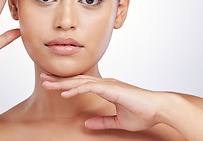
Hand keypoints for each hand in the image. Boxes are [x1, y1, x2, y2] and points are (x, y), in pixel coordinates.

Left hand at [41, 73, 164, 130]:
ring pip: (80, 82)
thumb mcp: (118, 121)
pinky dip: (76, 90)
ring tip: (47, 84)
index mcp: (106, 88)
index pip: (82, 84)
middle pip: (77, 80)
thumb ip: (102, 121)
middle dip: (59, 80)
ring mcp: (108, 84)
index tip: (53, 85)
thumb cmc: (143, 113)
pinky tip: (64, 93)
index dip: (66, 84)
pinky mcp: (112, 89)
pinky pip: (90, 88)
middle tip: (43, 78)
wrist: (159, 109)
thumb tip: (87, 124)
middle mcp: (105, 83)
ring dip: (63, 83)